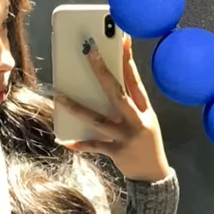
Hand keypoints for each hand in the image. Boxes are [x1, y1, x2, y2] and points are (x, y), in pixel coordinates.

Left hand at [56, 35, 170, 183]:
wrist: (154, 175)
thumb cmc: (146, 142)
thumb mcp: (144, 119)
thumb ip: (129, 103)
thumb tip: (106, 82)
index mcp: (144, 109)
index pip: (134, 79)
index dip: (127, 58)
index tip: (121, 38)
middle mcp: (136, 120)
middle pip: (117, 92)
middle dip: (102, 71)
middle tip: (89, 51)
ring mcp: (126, 136)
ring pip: (98, 119)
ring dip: (77, 107)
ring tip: (59, 96)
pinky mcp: (118, 152)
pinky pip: (95, 146)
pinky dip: (81, 144)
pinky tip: (66, 140)